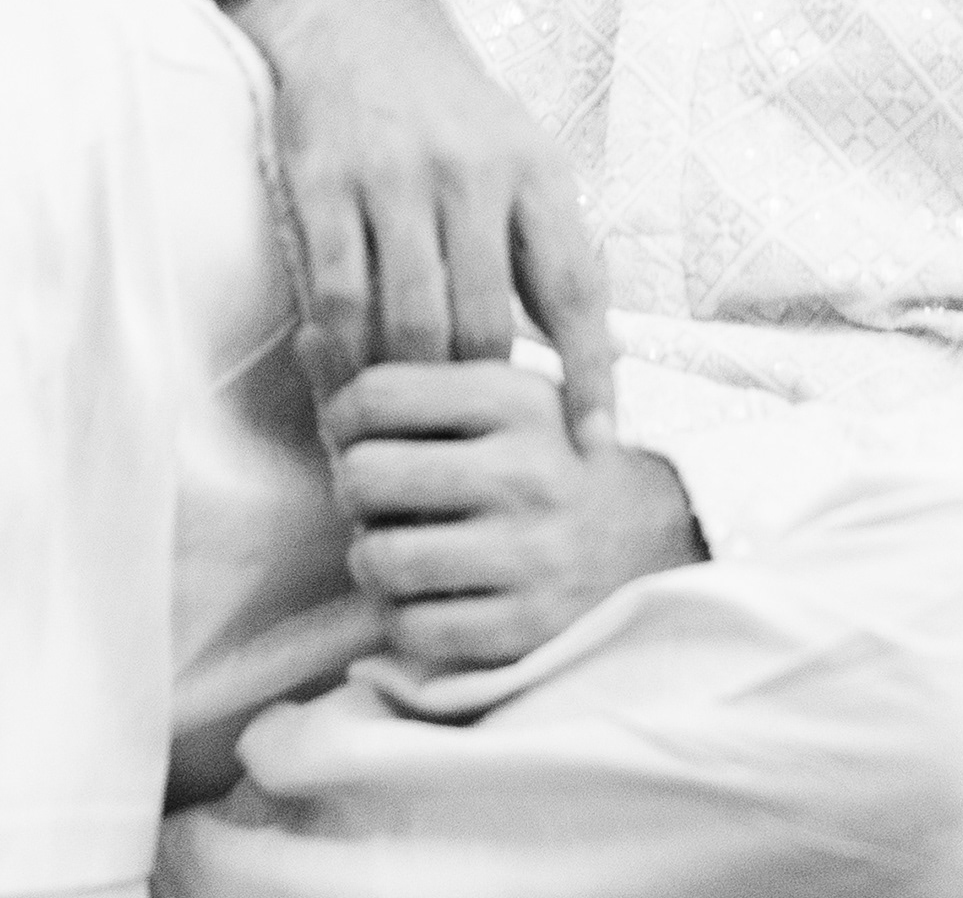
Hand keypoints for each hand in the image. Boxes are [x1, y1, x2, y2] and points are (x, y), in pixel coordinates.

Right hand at [232, 0, 619, 433]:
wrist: (359, 22)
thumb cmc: (455, 115)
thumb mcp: (524, 160)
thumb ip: (553, 250)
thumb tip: (606, 357)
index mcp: (536, 171)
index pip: (575, 289)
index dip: (589, 374)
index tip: (592, 444)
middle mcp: (473, 172)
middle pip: (484, 325)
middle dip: (474, 397)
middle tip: (462, 444)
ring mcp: (397, 176)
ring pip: (411, 322)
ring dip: (405, 386)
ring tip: (400, 422)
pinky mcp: (326, 181)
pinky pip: (339, 297)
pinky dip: (343, 353)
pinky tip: (344, 376)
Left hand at [324, 362, 701, 673]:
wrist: (653, 541)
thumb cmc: (547, 459)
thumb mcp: (495, 399)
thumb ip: (401, 374)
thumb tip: (309, 335)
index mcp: (518, 399)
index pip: (375, 395)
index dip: (343, 418)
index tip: (358, 435)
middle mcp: (525, 472)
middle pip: (362, 476)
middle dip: (354, 492)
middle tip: (378, 498)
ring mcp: (527, 554)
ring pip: (379, 558)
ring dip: (372, 559)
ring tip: (399, 547)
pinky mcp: (523, 627)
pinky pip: (409, 627)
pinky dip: (401, 616)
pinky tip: (429, 594)